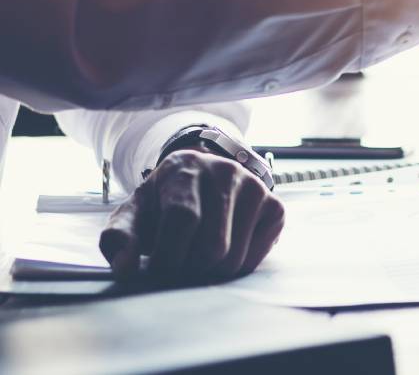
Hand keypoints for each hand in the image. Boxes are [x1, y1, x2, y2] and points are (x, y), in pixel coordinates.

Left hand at [99, 149, 284, 282]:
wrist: (205, 182)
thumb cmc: (164, 203)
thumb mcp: (135, 213)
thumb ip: (119, 238)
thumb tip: (125, 269)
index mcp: (186, 168)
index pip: (184, 217)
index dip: (167, 255)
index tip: (154, 271)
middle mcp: (226, 171)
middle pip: (212, 246)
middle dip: (188, 269)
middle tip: (177, 267)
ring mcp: (256, 188)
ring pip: (233, 258)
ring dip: (210, 273)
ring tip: (197, 259)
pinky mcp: (276, 208)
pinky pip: (254, 260)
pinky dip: (234, 268)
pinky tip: (223, 252)